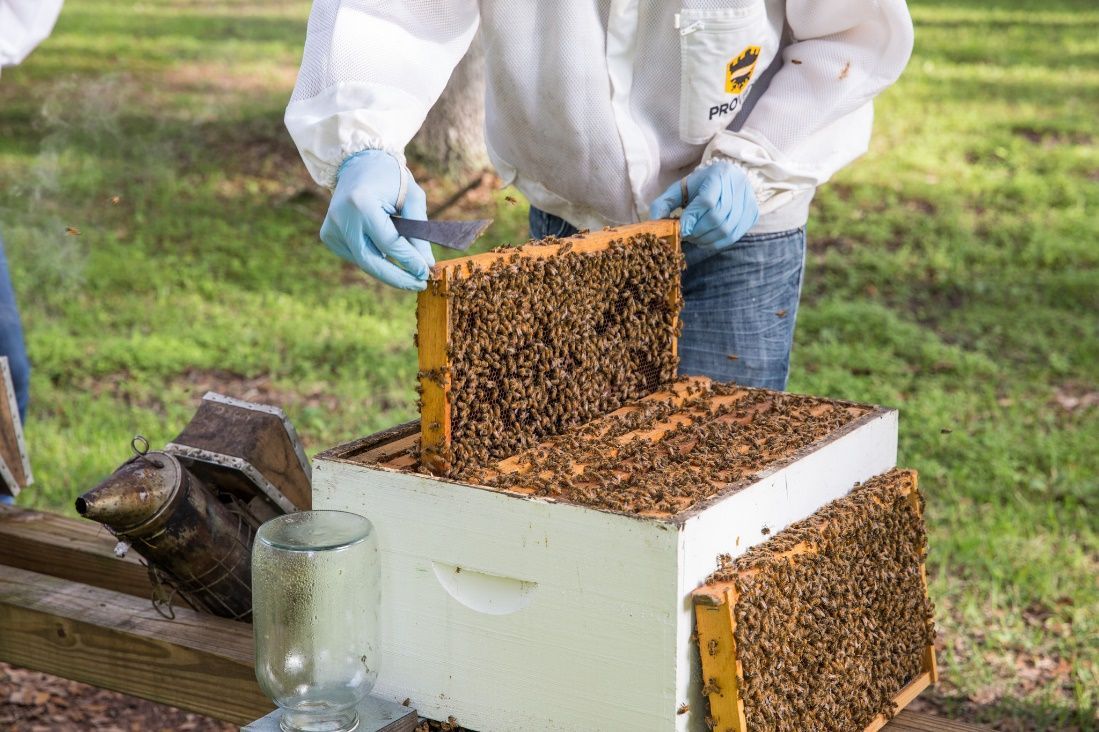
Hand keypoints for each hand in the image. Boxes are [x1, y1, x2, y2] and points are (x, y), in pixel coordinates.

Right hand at [321, 150, 434, 290]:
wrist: (358, 163)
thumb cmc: (390, 178)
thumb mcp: (412, 197)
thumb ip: (420, 230)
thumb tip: (426, 264)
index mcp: (361, 204)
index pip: (389, 242)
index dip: (409, 260)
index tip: (427, 272)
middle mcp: (341, 218)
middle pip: (370, 261)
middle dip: (397, 277)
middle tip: (419, 284)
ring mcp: (330, 228)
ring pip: (364, 262)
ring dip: (388, 268)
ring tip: (409, 267)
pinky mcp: (328, 235)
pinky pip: (356, 256)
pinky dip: (375, 258)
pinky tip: (385, 250)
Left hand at [649, 160, 758, 248]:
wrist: (728, 177)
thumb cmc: (700, 185)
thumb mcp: (680, 189)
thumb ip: (664, 203)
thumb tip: (653, 222)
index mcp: (718, 175)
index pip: (706, 202)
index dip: (692, 219)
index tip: (680, 229)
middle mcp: (737, 186)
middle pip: (716, 218)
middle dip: (698, 231)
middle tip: (687, 234)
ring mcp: (748, 201)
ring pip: (726, 229)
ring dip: (707, 239)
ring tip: (696, 236)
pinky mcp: (753, 214)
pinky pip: (734, 236)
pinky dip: (717, 242)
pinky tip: (707, 238)